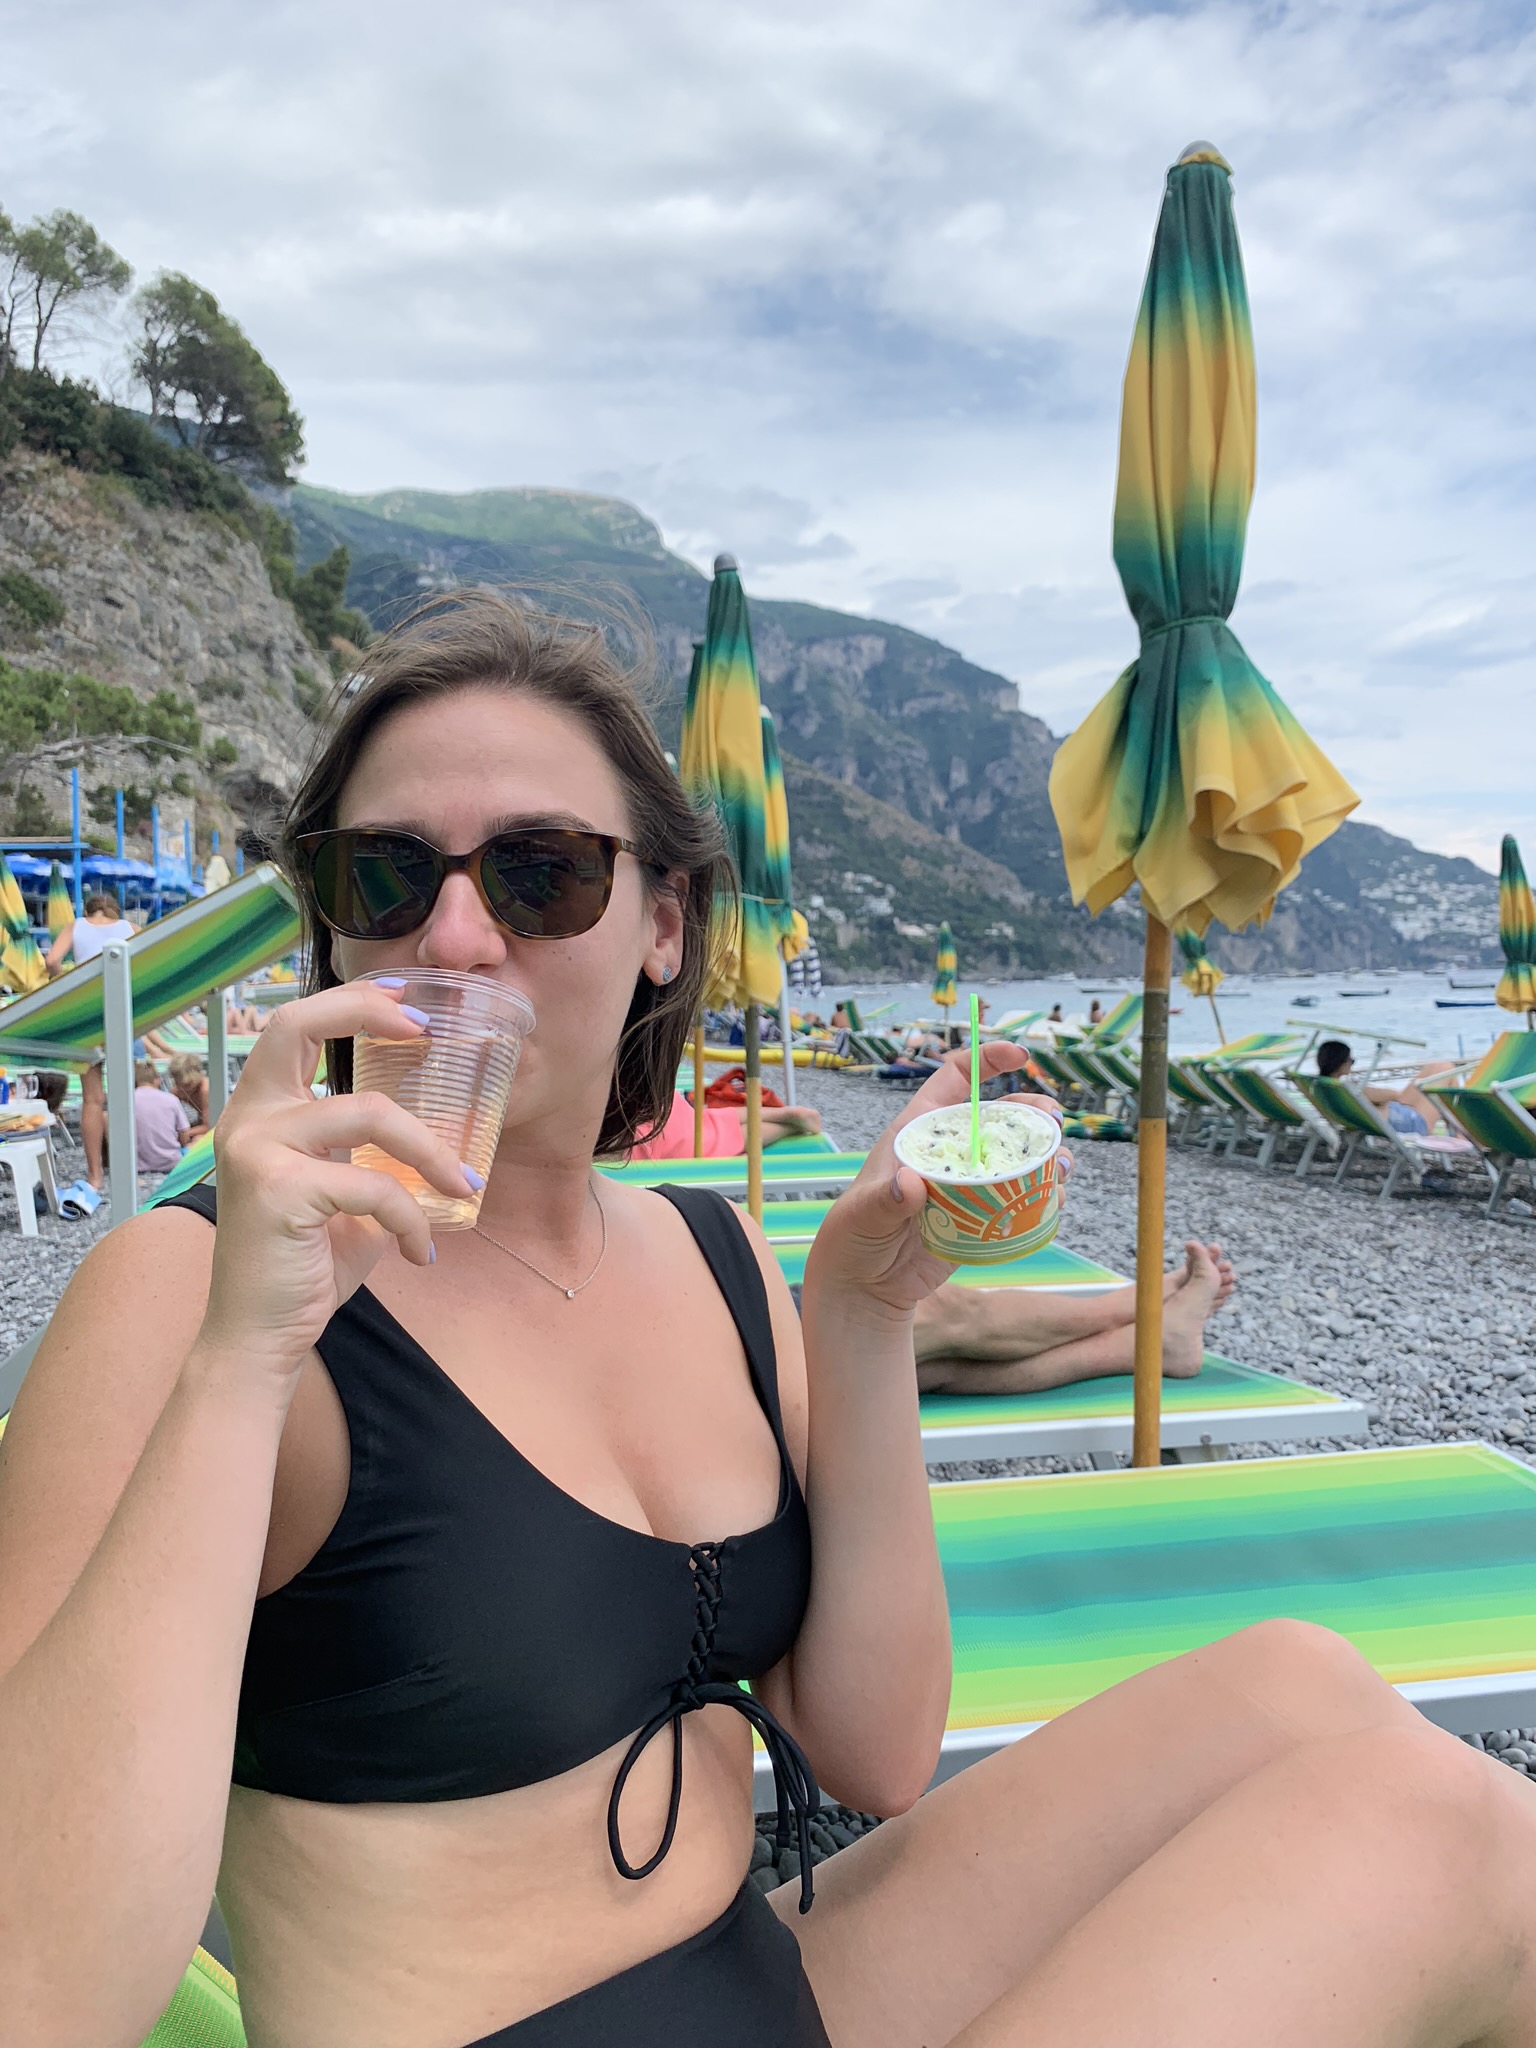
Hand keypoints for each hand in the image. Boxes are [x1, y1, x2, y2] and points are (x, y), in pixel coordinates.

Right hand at [196, 982, 478, 1395]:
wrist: (259, 1337)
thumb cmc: (303, 1268)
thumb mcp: (343, 1198)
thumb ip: (371, 1159)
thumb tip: (440, 1140)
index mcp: (261, 1113)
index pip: (293, 1026)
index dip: (352, 1004)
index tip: (410, 1010)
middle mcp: (248, 1120)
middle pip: (295, 1025)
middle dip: (367, 1012)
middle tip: (429, 1031)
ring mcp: (256, 1151)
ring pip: (368, 1113)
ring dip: (430, 1152)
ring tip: (462, 1188)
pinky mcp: (278, 1191)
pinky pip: (373, 1186)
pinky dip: (410, 1218)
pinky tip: (418, 1252)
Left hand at [804, 1046, 1069, 1318]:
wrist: (865, 1287)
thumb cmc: (853, 1239)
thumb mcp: (863, 1215)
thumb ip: (886, 1199)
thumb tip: (911, 1183)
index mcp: (918, 1131)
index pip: (954, 1079)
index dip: (987, 1061)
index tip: (1020, 1056)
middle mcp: (949, 1150)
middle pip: (1000, 1116)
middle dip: (1033, 1113)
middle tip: (1054, 1123)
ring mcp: (969, 1183)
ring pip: (1018, 1156)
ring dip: (1047, 1154)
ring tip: (1062, 1166)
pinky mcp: (983, 1215)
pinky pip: (1021, 1196)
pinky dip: (1045, 1193)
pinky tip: (1057, 1198)